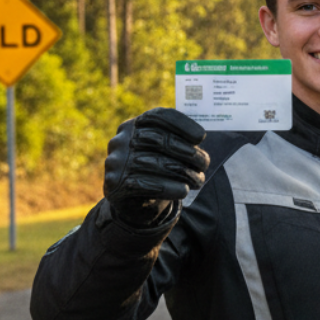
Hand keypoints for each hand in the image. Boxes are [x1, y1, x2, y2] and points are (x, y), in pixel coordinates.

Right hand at [103, 107, 208, 226]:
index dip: (181, 124)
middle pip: (158, 139)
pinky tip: (183, 190)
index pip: (157, 116)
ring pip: (153, 163)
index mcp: (135, 125)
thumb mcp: (166, 152)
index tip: (201, 137)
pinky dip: (168, 187)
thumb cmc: (157, 171)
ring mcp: (115, 161)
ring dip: (182, 172)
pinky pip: (143, 184)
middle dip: (186, 151)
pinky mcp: (114, 184)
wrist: (133, 203)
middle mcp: (122, 139)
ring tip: (198, 180)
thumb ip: (179, 142)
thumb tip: (199, 138)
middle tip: (205, 162)